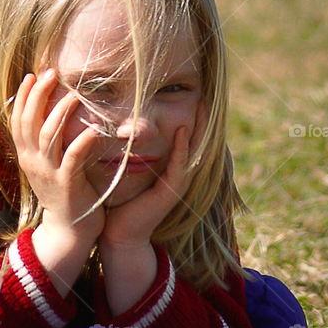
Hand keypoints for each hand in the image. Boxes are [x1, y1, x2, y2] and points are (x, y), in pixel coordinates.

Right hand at [10, 69, 104, 255]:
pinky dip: (82, 140)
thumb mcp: (48, 164)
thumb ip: (47, 142)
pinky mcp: (67, 184)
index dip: (22, 96)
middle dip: (38, 95)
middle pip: (29, 122)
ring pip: (48, 136)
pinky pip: (72, 157)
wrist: (68, 228)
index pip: (17, 120)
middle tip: (52, 73)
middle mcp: (32, 161)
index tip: (31, 75)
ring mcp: (48, 172)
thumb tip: (52, 113)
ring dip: (61, 112)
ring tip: (75, 94)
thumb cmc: (64, 191)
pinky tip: (94, 128)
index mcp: (26, 155)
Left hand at [99, 102, 208, 249]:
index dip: (193, 118)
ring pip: (194, 152)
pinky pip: (180, 166)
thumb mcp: (127, 170)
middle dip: (203, 120)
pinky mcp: (171, 192)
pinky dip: (182, 149)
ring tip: (204, 107)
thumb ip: (131, 150)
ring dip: (199, 129)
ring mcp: (177, 183)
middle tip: (207, 95)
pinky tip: (182, 131)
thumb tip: (120, 125)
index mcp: (171, 168)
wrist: (119, 233)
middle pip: (197, 142)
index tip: (195, 94)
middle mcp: (179, 174)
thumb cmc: (120, 201)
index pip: (186, 138)